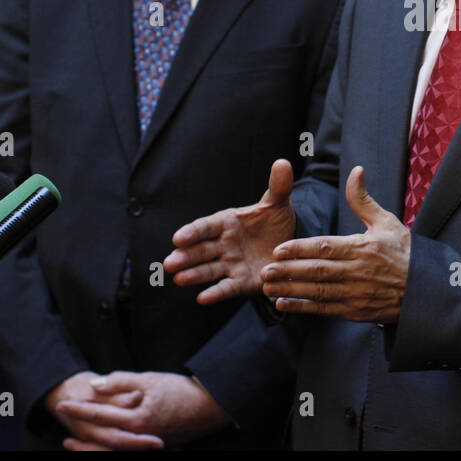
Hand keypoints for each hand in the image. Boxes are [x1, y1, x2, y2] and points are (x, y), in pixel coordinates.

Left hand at [52, 371, 230, 449]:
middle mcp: (139, 437)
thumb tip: (95, 384)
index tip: (63, 403)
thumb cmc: (182, 390)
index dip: (80, 408)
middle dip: (80, 428)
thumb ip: (121, 381)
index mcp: (137, 420)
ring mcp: (147, 444)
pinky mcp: (154, 446)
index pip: (101, 414)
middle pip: (101, 437)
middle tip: (63, 419)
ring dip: (90, 445)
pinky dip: (109, 447)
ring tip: (72, 441)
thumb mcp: (150, 379)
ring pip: (111, 448)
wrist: (211, 406)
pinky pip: (125, 449)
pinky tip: (103, 441)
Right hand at [165, 159, 297, 302]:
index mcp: (227, 222)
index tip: (178, 238)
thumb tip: (283, 162)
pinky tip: (202, 299)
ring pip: (208, 269)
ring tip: (179, 279)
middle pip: (200, 250)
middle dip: (185, 256)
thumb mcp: (278, 203)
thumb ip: (278, 186)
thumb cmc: (276, 221)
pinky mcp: (240, 282)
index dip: (192, 232)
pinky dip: (215, 293)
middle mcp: (224, 244)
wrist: (289, 246)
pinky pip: (226, 288)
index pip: (206, 226)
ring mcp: (230, 264)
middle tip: (170, 263)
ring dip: (193, 274)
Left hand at [261, 165, 409, 322]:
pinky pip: (324, 309)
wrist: (424, 289)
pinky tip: (283, 304)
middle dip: (289, 271)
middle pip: (318, 271)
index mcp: (363, 248)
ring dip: (291, 290)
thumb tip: (356, 171)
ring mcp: (356, 293)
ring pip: (318, 292)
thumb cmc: (404, 252)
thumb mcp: (386, 222)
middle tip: (265, 270)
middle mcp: (358, 271)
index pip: (326, 247)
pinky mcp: (355, 311)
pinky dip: (303, 307)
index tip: (279, 249)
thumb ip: (363, 200)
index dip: (301, 249)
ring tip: (268, 287)